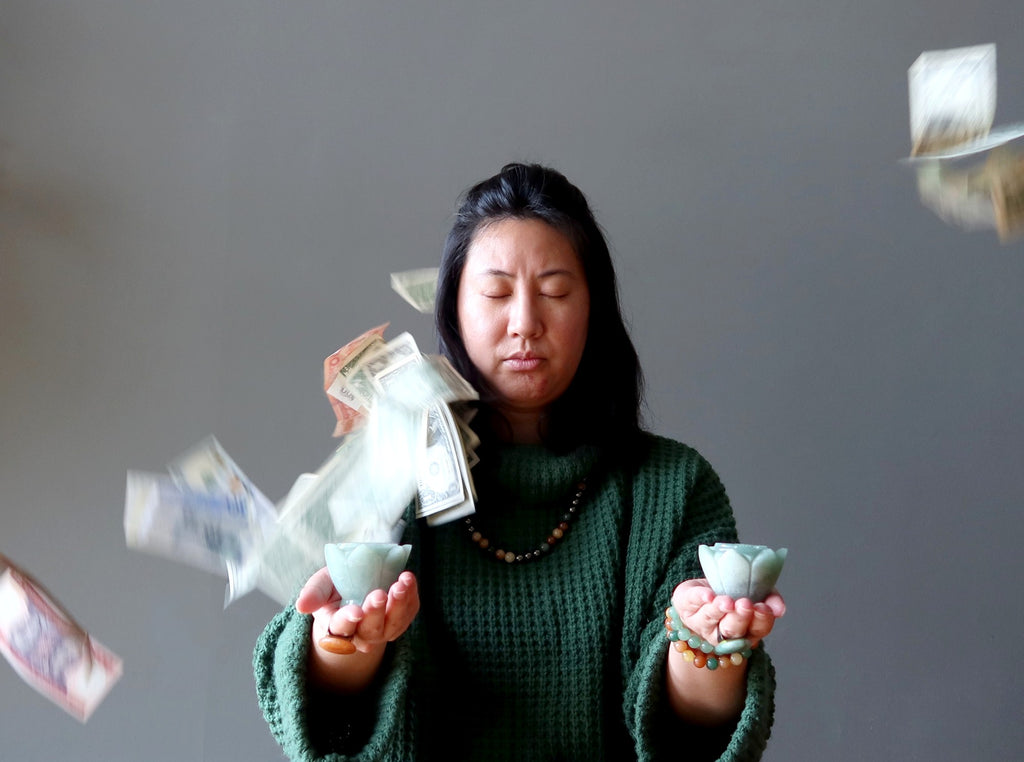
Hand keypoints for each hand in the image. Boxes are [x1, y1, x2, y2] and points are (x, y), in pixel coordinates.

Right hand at [296, 567, 419, 654]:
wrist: (358, 582)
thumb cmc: (336, 587)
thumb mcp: (322, 585)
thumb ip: (313, 594)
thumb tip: (301, 606)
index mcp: (336, 627)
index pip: (341, 628)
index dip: (348, 620)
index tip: (356, 611)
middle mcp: (361, 633)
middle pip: (370, 630)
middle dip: (376, 613)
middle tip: (379, 594)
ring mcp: (383, 629)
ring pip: (393, 625)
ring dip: (399, 605)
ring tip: (401, 584)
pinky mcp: (400, 619)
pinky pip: (408, 613)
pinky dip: (410, 597)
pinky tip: (408, 580)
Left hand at [670, 579, 784, 648]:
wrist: (699, 594)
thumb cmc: (731, 593)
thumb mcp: (754, 593)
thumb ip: (769, 597)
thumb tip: (780, 608)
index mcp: (745, 630)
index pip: (757, 629)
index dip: (761, 620)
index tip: (764, 608)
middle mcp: (722, 632)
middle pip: (733, 630)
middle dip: (740, 618)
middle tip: (745, 604)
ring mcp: (701, 621)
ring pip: (711, 619)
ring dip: (719, 609)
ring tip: (727, 601)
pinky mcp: (685, 605)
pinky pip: (692, 601)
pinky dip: (700, 597)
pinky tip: (707, 595)